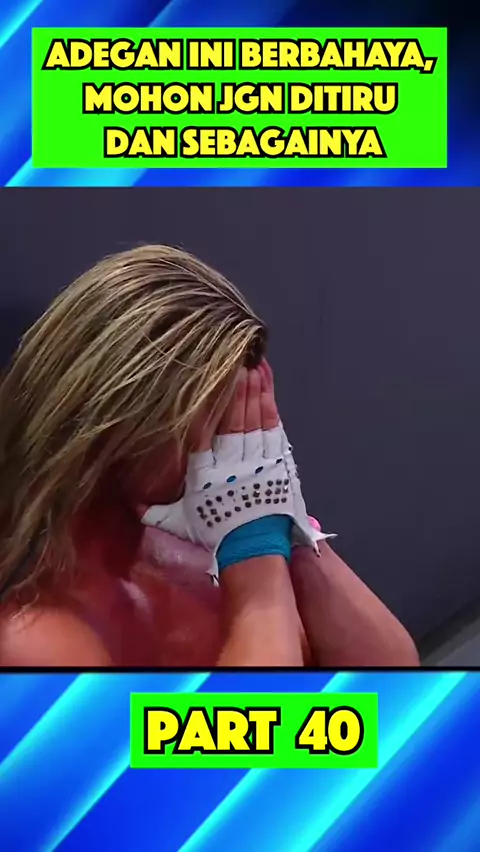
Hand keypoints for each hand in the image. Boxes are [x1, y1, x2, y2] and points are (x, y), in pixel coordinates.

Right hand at [140, 361, 321, 577]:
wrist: (253, 547)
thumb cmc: (217, 531)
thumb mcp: (181, 521)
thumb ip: (156, 509)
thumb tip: (131, 502)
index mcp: (206, 475)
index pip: (203, 436)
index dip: (207, 409)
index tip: (207, 385)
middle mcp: (231, 465)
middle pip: (233, 423)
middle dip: (235, 392)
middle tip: (237, 363)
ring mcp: (258, 462)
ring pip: (254, 422)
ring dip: (253, 394)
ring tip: (253, 367)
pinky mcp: (277, 462)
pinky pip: (273, 430)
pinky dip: (270, 407)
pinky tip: (267, 388)